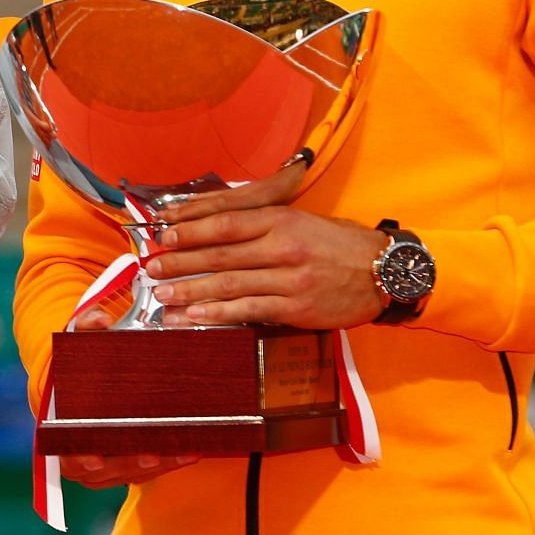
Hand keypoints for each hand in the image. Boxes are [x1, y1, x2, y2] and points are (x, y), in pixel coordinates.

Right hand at [52, 307, 199, 485]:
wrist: (87, 385)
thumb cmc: (81, 368)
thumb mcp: (77, 343)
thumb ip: (86, 326)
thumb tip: (100, 320)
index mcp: (62, 431)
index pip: (68, 453)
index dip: (80, 458)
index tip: (95, 460)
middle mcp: (83, 456)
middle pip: (106, 470)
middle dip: (130, 462)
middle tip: (151, 454)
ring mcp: (106, 466)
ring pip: (131, 473)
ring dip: (158, 463)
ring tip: (181, 450)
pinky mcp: (128, 467)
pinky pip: (148, 471)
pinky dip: (168, 462)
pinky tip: (189, 450)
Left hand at [145, 192, 386, 328]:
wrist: (384, 270)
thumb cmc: (338, 243)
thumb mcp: (301, 219)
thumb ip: (261, 221)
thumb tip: (215, 224)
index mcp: (280, 219)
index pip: (224, 222)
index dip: (189, 229)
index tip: (162, 235)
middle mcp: (282, 246)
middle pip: (219, 254)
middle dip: (180, 262)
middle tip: (151, 269)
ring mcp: (289, 278)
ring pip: (229, 284)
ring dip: (191, 291)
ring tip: (164, 297)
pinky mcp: (297, 307)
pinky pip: (250, 310)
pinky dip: (219, 313)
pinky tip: (196, 316)